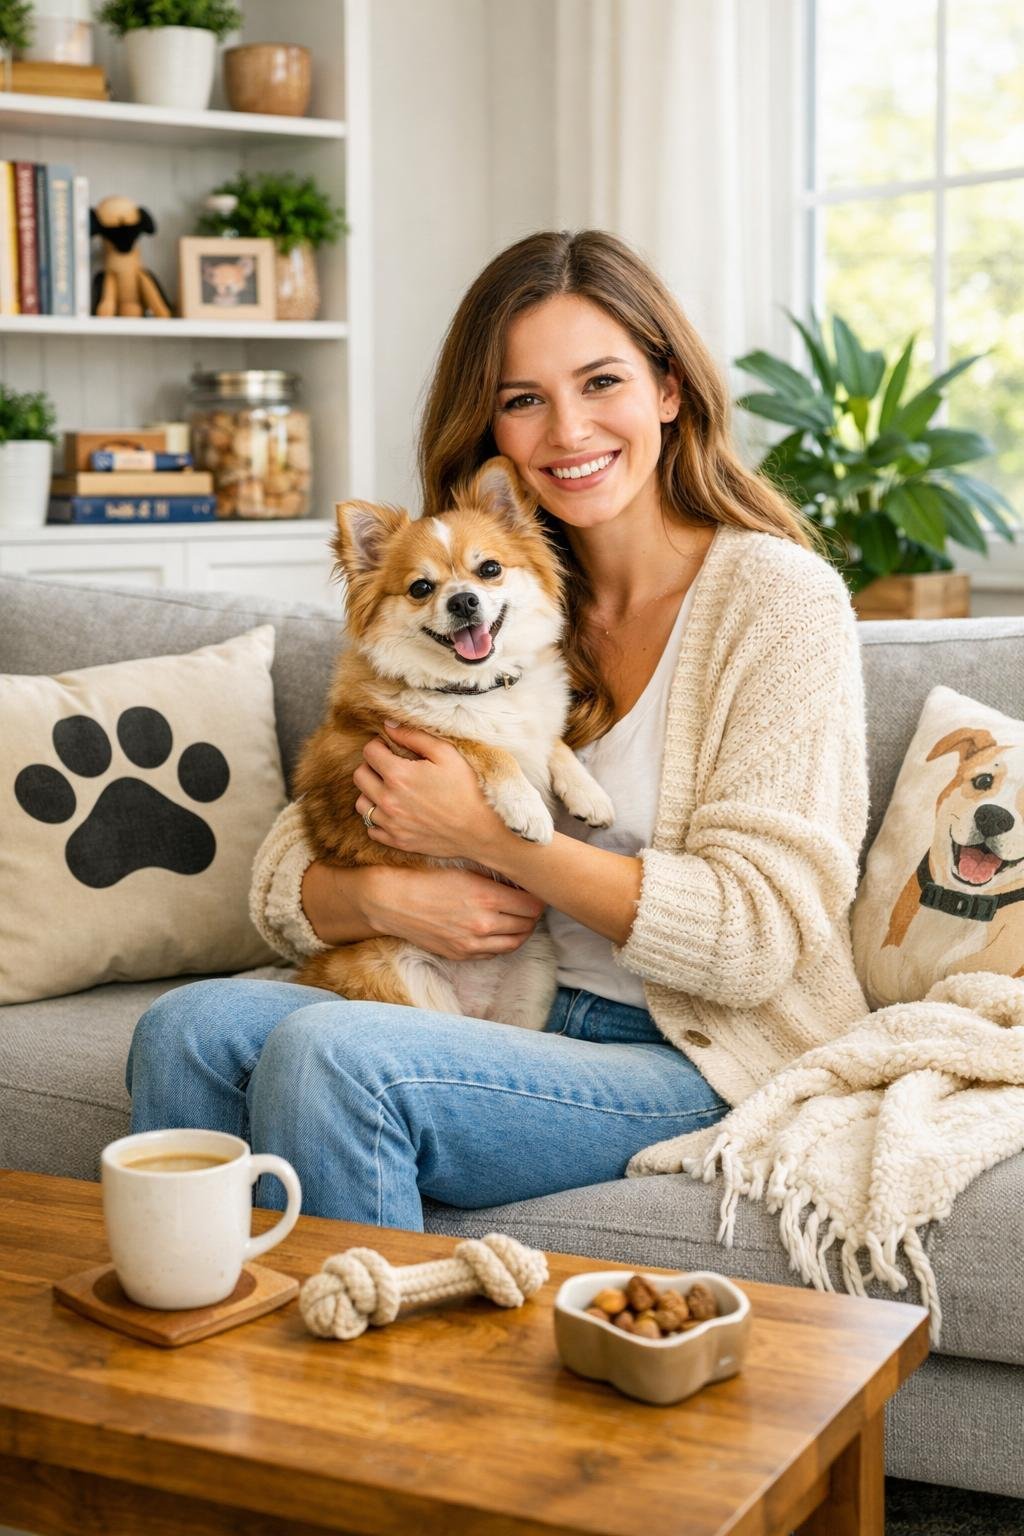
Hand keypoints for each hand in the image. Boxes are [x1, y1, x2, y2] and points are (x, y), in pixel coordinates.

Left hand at [353, 722, 504, 860]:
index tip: (390, 748)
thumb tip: (389, 726)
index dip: (379, 746)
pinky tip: (394, 812)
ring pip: (361, 803)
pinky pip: (371, 828)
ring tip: (390, 790)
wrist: (479, 831)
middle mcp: (387, 800)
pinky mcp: (396, 841)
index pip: (369, 752)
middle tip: (389, 767)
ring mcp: (390, 823)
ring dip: (371, 793)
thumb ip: (414, 737)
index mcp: (398, 775)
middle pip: (359, 776)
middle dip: (371, 766)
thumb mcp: (446, 754)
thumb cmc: (466, 790)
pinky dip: (378, 818)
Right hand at [363, 864, 544, 960]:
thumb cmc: (427, 880)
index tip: (537, 893)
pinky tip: (500, 932)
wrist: (393, 902)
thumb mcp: (465, 871)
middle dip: (533, 915)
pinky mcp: (461, 954)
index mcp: (486, 897)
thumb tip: (520, 883)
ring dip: (522, 932)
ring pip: (514, 943)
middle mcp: (483, 923)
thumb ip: (495, 880)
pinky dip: (503, 943)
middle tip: (532, 906)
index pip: (532, 906)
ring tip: (521, 921)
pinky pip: (494, 953)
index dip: (538, 899)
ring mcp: (472, 943)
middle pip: (527, 925)